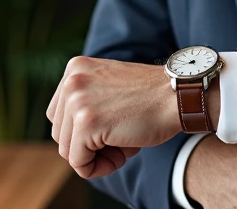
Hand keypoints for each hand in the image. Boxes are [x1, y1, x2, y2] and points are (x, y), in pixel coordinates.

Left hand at [47, 56, 204, 177]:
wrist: (178, 95)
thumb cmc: (151, 98)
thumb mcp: (109, 87)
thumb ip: (86, 102)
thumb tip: (69, 139)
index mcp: (75, 69)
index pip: (59, 115)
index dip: (82, 133)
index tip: (109, 131)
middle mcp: (71, 80)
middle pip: (60, 133)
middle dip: (87, 146)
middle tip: (119, 142)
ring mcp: (77, 99)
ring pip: (67, 150)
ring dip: (95, 158)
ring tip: (123, 146)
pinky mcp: (86, 122)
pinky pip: (79, 162)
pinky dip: (98, 168)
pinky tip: (123, 155)